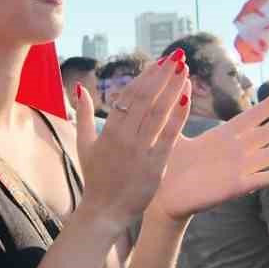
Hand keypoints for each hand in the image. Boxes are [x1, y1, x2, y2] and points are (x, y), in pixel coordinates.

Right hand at [72, 50, 191, 226]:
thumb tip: (81, 87)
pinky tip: (187, 97)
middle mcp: (124, 137)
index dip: (146, 76)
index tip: (159, 62)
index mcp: (108, 130)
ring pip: (159, 112)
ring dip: (173, 88)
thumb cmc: (95, 177)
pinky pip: (170, 135)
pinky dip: (178, 115)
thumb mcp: (84, 144)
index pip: (129, 96)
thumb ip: (83, 115)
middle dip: (163, 75)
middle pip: (146, 98)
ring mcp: (140, 151)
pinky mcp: (155, 165)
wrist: (105, 211)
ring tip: (185, 70)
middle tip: (177, 57)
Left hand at [152, 90, 268, 219]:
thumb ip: (182, 106)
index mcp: (222, 136)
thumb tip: (185, 77)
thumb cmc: (168, 163)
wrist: (161, 194)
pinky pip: (261, 180)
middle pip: (268, 132)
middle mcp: (235, 151)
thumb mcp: (175, 130)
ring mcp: (237, 169)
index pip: (253, 116)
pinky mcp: (234, 187)